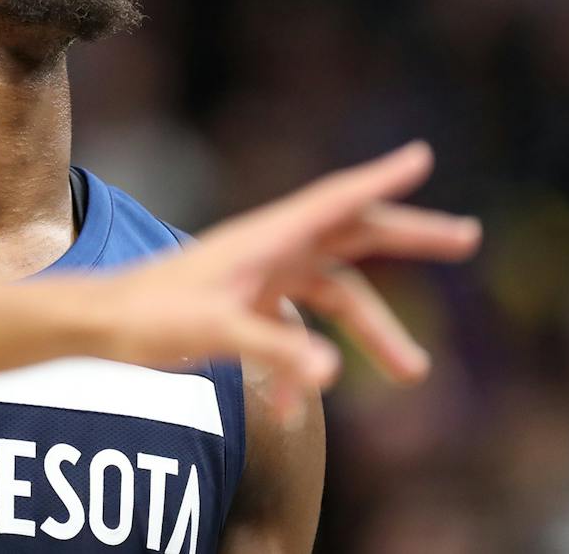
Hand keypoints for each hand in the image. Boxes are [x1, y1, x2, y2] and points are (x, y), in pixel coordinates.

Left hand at [104, 142, 479, 408]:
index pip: (336, 201)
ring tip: (416, 372)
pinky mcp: (248, 306)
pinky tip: (295, 413)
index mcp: (267, 238)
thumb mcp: (215, 334)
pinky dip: (306, 366)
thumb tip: (333, 377)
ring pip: (337, 294)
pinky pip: (297, 332)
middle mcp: (271, 250)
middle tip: (468, 237)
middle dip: (411, 238)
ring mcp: (262, 277)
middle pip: (354, 238)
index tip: (423, 155)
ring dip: (375, 331)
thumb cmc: (149, 318)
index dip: (382, 179)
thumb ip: (274, 355)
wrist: (100, 326)